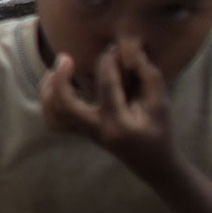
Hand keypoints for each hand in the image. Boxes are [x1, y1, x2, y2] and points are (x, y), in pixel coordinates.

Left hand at [38, 40, 175, 179]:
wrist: (153, 165)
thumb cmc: (159, 131)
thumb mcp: (162, 104)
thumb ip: (150, 77)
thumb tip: (131, 53)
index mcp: (120, 123)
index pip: (107, 85)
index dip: (109, 60)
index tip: (113, 47)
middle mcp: (97, 130)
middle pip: (65, 104)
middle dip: (60, 78)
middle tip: (65, 57)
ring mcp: (86, 134)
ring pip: (54, 115)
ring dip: (49, 90)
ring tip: (56, 69)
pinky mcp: (80, 133)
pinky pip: (54, 121)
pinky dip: (49, 102)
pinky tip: (55, 84)